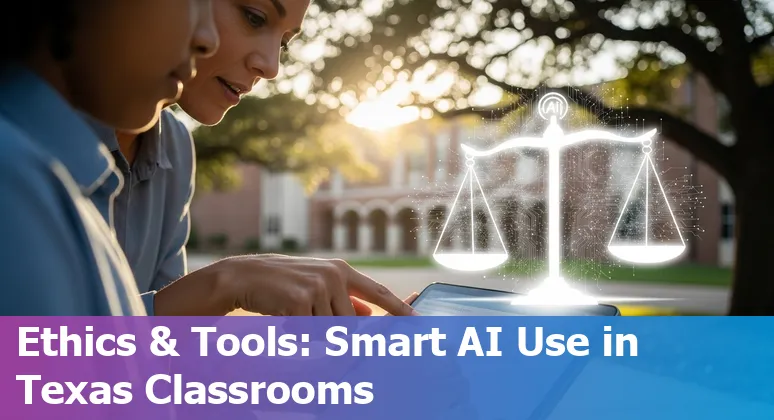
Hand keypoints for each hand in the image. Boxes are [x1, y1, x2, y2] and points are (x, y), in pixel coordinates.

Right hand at [154, 254, 418, 316]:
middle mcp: (335, 276)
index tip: (416, 320)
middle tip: (303, 315)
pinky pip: (308, 333)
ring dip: (310, 330)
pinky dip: (295, 332)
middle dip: (330, 329)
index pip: (378, 292)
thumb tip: (369, 316)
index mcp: (342, 270)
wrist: (244, 275)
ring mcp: (319, 287)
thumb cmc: (283, 282)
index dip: (398, 309)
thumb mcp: (317, 284)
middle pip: (349, 323)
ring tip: (291, 312)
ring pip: (328, 330)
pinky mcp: (301, 300)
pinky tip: (282, 315)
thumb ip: (345, 299)